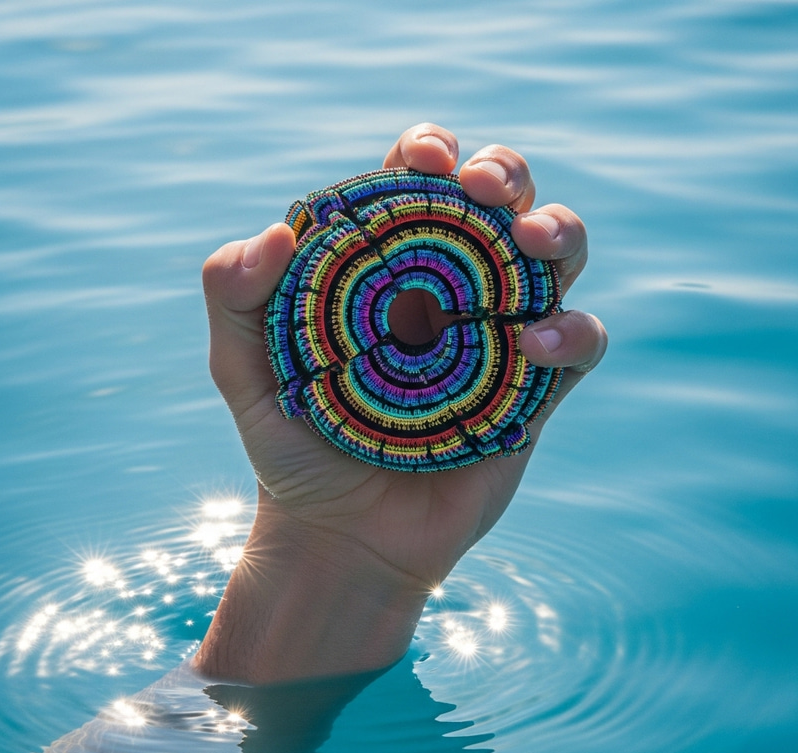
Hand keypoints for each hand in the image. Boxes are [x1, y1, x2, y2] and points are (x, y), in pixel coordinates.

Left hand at [197, 123, 606, 682]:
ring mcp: (500, 337)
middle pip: (504, 200)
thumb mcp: (243, 372)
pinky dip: (575, 331)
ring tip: (533, 246)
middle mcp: (453, 290)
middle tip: (485, 193)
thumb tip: (276, 232)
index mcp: (390, 268)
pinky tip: (536, 345)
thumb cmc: (295, 448)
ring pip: (560, 255)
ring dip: (561, 230)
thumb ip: (234, 296)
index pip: (422, 182)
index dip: (432, 150)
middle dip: (506, 173)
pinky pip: (582, 342)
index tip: (425, 160)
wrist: (343, 538)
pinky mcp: (536, 390)